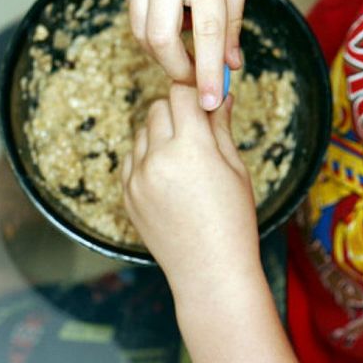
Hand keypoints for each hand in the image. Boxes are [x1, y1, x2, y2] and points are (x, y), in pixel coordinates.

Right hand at [114, 0, 250, 110]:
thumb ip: (232, 22)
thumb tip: (231, 66)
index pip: (205, 35)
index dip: (208, 73)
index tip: (210, 102)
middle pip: (159, 40)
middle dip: (177, 68)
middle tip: (196, 79)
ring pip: (140, 29)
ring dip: (164, 48)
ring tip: (189, 40)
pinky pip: (134, 7)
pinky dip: (154, 18)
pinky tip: (173, 3)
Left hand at [121, 83, 259, 284]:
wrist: (209, 270)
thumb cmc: (233, 219)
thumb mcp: (235, 169)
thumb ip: (221, 128)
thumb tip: (220, 95)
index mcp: (191, 148)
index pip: (182, 94)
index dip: (196, 92)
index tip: (208, 98)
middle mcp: (158, 158)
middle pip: (159, 107)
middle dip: (179, 110)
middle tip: (199, 126)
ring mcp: (137, 178)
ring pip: (142, 131)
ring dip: (161, 132)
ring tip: (186, 157)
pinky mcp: (126, 195)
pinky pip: (131, 158)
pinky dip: (147, 156)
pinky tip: (169, 174)